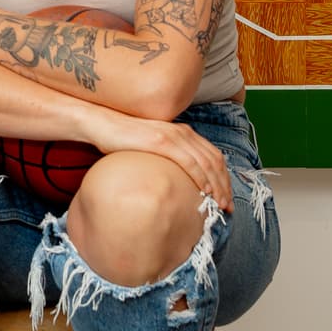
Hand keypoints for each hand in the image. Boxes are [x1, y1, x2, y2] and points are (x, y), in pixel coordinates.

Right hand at [88, 111, 233, 213]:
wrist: (103, 124)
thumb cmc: (123, 139)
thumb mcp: (151, 146)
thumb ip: (167, 157)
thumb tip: (174, 179)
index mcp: (183, 132)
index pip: (213, 156)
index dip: (224, 177)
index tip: (226, 196)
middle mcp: (183, 132)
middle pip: (215, 161)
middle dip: (225, 185)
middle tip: (228, 206)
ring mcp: (173, 136)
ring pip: (206, 163)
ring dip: (217, 186)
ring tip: (220, 204)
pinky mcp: (162, 142)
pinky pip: (189, 162)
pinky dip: (200, 178)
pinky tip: (204, 191)